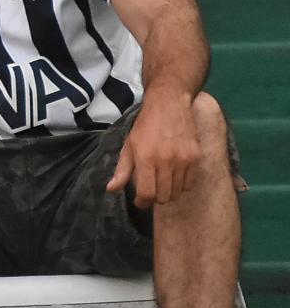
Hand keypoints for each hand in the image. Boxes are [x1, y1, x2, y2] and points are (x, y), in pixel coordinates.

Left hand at [107, 89, 200, 207]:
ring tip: (162, 182)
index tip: (140, 202)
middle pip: (163, 196)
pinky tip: (174, 176)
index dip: (142, 202)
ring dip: (168, 192)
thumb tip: (111, 190)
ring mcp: (183, 160)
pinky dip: (181, 185)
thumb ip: (122, 170)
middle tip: (151, 190)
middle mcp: (166, 161)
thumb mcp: (128, 146)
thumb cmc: (145, 127)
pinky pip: (190, 183)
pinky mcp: (196, 157)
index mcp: (146, 158)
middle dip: (155, 198)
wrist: (169, 105)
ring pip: (177, 192)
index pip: (147, 193)